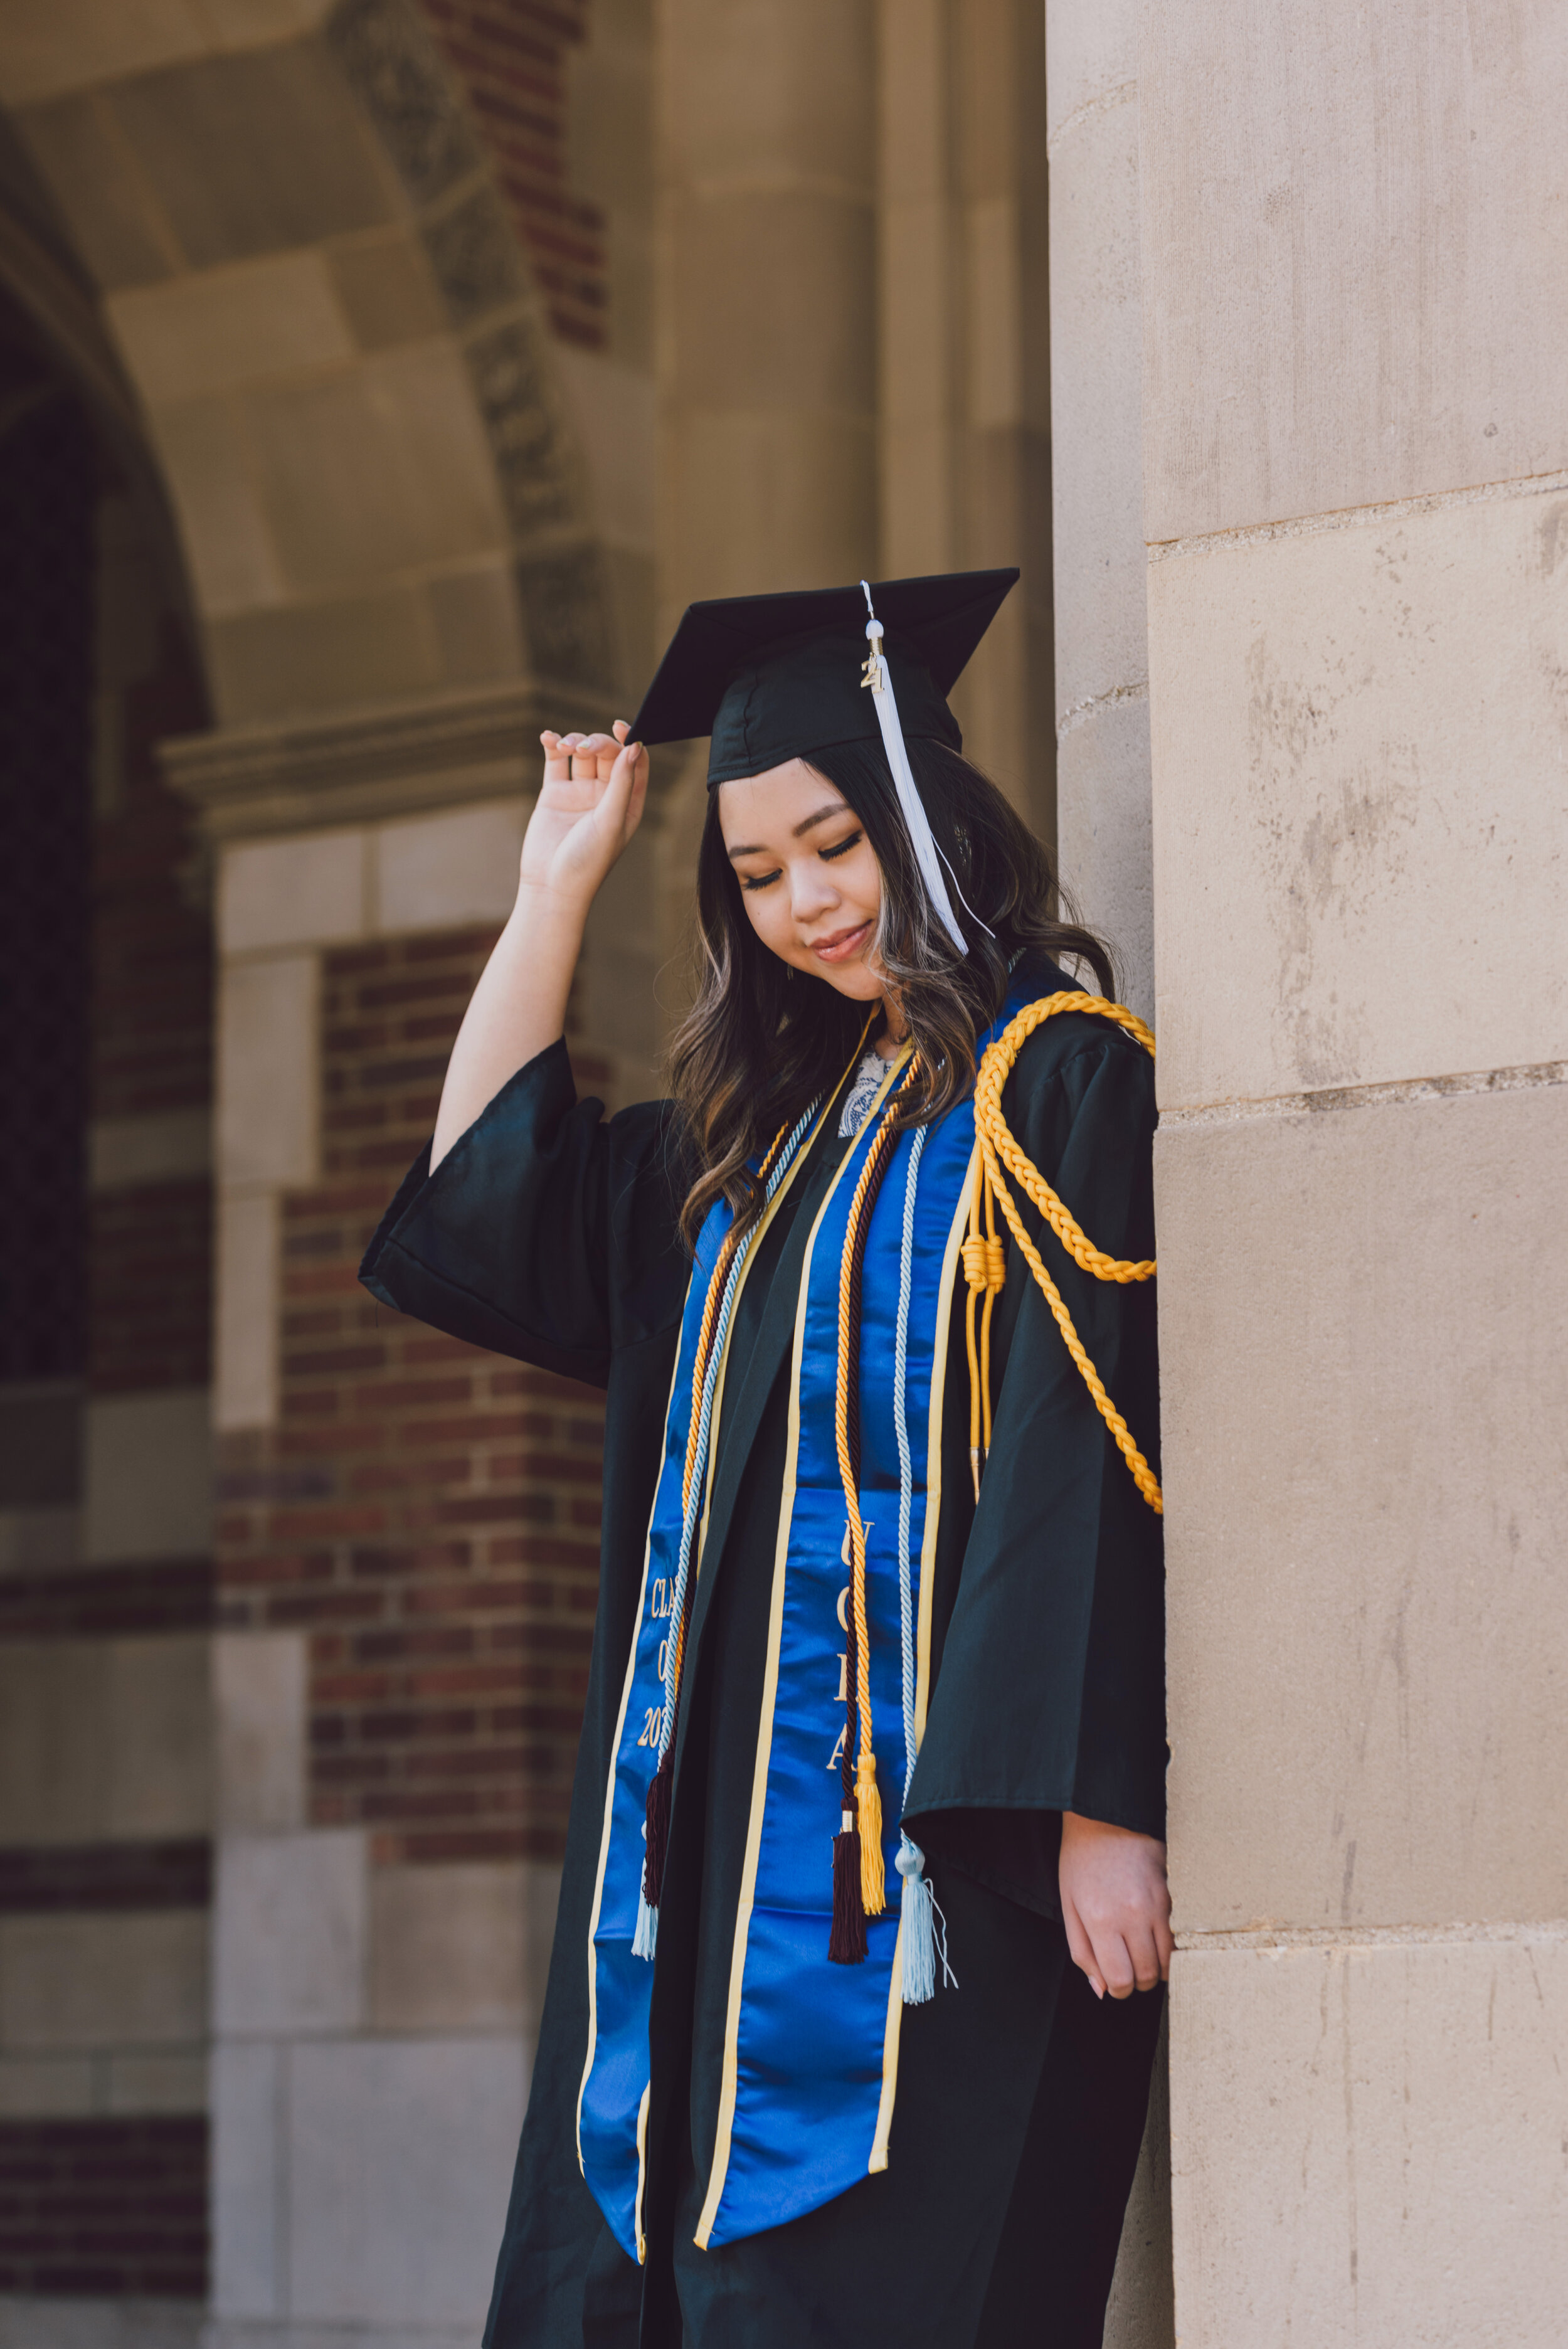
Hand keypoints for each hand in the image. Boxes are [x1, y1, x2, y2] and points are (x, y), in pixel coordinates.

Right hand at [520, 721, 648, 915]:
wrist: (550, 885)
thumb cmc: (587, 862)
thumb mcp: (611, 821)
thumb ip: (622, 784)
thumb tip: (634, 747)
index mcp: (628, 804)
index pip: (635, 763)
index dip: (630, 741)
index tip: (620, 726)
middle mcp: (606, 796)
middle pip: (607, 755)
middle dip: (597, 743)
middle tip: (584, 747)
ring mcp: (580, 793)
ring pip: (582, 755)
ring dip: (574, 742)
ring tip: (565, 747)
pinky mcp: (555, 794)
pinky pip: (556, 762)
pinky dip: (553, 746)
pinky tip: (548, 738)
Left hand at [1059, 1811, 1171, 1999]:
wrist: (1106, 1819)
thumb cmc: (1081, 1862)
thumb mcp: (1068, 1907)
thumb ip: (1083, 1953)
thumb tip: (1102, 1991)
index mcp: (1100, 1921)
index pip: (1120, 1980)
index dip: (1118, 1990)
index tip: (1116, 1983)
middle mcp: (1132, 1915)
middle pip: (1147, 1975)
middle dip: (1138, 1981)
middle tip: (1129, 1968)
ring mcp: (1157, 1905)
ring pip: (1169, 1961)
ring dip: (1157, 1967)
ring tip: (1143, 1954)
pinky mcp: (1172, 1895)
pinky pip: (1179, 1937)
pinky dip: (1170, 1947)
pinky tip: (1155, 1937)